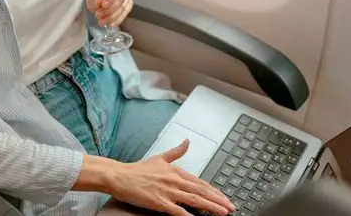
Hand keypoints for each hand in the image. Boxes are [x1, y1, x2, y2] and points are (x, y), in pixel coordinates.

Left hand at [86, 0, 132, 26]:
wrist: (100, 0)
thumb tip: (100, 0)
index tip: (103, 4)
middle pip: (120, 2)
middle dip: (108, 11)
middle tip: (98, 15)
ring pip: (122, 9)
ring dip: (111, 17)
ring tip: (101, 21)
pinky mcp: (128, 7)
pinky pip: (124, 15)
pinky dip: (117, 20)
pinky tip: (111, 24)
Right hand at [108, 139, 234, 215]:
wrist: (120, 175)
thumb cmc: (138, 169)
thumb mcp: (160, 157)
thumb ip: (176, 151)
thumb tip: (187, 141)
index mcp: (176, 171)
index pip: (200, 182)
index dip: (214, 190)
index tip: (224, 197)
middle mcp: (174, 180)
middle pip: (201, 191)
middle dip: (218, 200)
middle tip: (230, 207)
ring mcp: (168, 191)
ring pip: (194, 199)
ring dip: (210, 206)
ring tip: (223, 212)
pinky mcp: (159, 202)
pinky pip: (178, 211)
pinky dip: (189, 215)